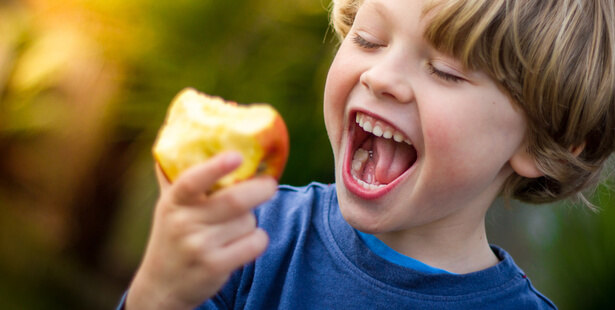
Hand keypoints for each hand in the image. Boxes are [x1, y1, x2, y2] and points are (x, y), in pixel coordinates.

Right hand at [125, 152, 276, 309]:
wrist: (161, 286)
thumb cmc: (172, 235)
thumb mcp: (169, 206)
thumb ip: (178, 175)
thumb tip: (181, 129)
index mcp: (173, 201)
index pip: (191, 180)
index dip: (215, 167)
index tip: (236, 155)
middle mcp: (184, 223)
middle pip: (234, 200)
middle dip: (260, 189)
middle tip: (270, 184)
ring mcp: (199, 247)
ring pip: (247, 221)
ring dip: (252, 220)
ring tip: (238, 224)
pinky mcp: (214, 267)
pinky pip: (254, 244)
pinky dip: (258, 239)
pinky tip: (248, 241)